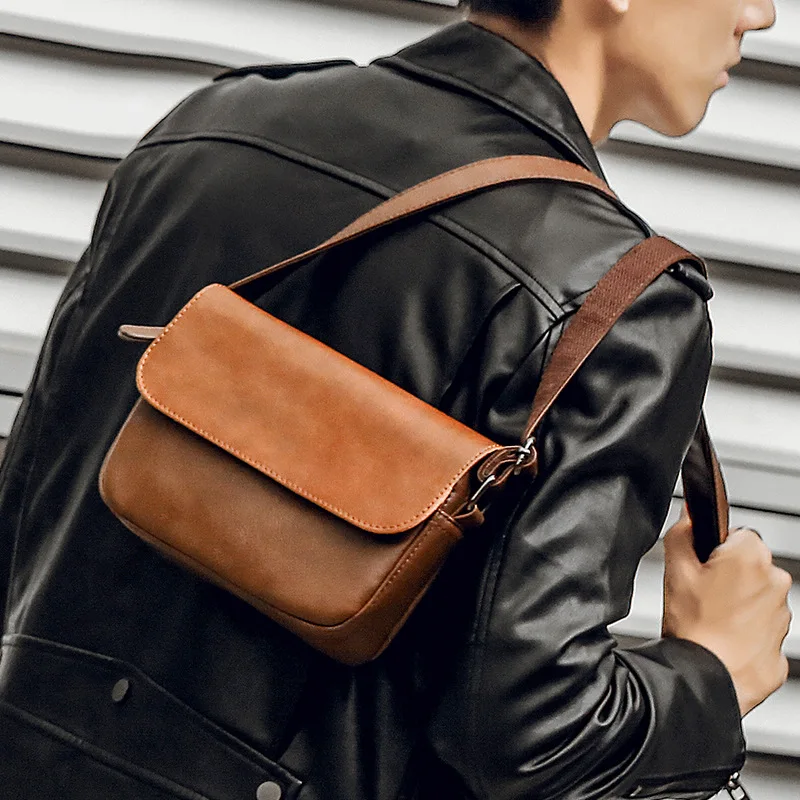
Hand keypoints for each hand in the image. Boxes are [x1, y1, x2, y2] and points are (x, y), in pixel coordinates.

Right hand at [662, 508, 791, 715]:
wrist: (706, 678)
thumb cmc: (693, 626)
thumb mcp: (675, 569)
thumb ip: (682, 532)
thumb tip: (692, 513)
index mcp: (751, 557)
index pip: (738, 534)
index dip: (715, 550)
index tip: (702, 566)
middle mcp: (776, 583)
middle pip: (750, 566)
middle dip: (728, 576)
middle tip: (701, 594)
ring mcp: (783, 617)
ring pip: (757, 598)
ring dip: (737, 604)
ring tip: (709, 620)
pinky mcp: (781, 648)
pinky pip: (760, 630)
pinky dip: (744, 632)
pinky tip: (721, 639)